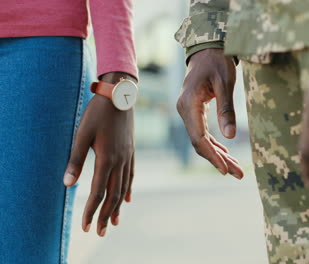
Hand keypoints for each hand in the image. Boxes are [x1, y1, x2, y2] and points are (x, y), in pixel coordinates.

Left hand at [63, 72, 135, 236]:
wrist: (119, 97)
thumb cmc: (97, 114)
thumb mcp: (81, 135)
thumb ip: (75, 160)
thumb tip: (68, 184)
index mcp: (107, 159)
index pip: (98, 192)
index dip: (91, 211)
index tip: (86, 226)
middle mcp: (120, 161)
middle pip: (113, 195)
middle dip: (106, 215)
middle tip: (101, 232)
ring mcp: (128, 157)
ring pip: (124, 188)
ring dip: (118, 207)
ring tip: (115, 222)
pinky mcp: (131, 152)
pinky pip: (131, 176)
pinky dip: (128, 190)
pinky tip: (128, 198)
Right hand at [177, 49, 243, 178]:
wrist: (207, 49)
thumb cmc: (217, 61)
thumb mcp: (225, 83)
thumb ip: (226, 109)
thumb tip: (231, 137)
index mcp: (189, 104)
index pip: (198, 138)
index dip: (212, 156)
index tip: (226, 170)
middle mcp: (185, 111)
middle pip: (200, 143)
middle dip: (218, 160)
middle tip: (238, 174)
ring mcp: (188, 112)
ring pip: (202, 141)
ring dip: (218, 155)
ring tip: (237, 170)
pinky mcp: (194, 112)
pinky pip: (203, 134)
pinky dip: (215, 145)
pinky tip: (226, 155)